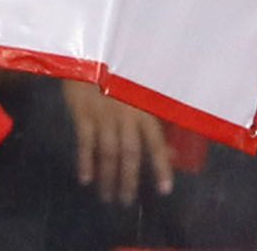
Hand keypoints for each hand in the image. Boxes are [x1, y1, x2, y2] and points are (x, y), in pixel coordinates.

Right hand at [60, 79, 175, 204]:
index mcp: (143, 111)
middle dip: (128, 180)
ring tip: (108, 197)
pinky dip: (85, 161)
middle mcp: (125, 116)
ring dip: (108, 177)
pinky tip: (86, 179)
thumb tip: (174, 155)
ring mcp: (102, 116)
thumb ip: (156, 125)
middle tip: (126, 201)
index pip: (155, 144)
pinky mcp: (82, 113)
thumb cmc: (118, 77)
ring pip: (108, 153)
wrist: (89, 55)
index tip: (165, 190)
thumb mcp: (141, 97)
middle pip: (129, 154)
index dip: (161, 167)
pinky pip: (84, 142)